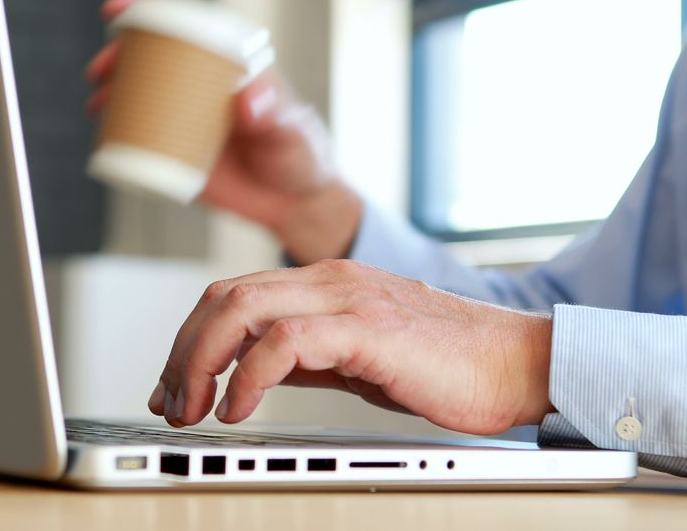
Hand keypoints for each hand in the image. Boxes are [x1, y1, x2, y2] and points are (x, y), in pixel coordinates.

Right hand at [85, 0, 362, 263]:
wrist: (295, 204)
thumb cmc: (302, 158)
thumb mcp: (292, 132)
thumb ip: (275, 114)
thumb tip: (247, 98)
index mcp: (231, 65)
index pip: (189, 26)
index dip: (151, 9)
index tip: (122, 9)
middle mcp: (205, 87)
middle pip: (154, 58)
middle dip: (119, 55)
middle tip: (102, 69)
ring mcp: (189, 118)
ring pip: (142, 95)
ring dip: (112, 92)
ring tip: (98, 103)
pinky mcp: (180, 151)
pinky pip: (143, 136)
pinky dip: (118, 132)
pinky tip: (103, 134)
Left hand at [147, 259, 555, 435]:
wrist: (517, 361)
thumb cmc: (449, 361)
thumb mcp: (359, 357)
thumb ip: (308, 356)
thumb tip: (255, 373)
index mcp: (327, 283)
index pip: (234, 295)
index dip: (190, 339)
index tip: (172, 385)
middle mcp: (331, 280)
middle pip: (225, 296)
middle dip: (182, 351)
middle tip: (169, 401)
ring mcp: (349, 299)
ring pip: (244, 308)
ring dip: (201, 361)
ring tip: (193, 407)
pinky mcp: (369, 329)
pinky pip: (287, 341)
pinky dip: (250, 375)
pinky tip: (238, 407)